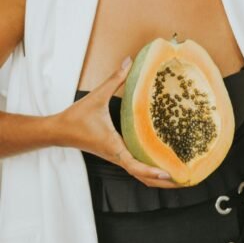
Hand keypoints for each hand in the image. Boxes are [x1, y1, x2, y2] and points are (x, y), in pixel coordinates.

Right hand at [58, 57, 177, 187]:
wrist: (58, 131)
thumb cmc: (76, 117)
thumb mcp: (97, 96)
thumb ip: (114, 79)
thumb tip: (128, 61)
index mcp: (113, 146)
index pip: (134, 165)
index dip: (150, 170)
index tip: (167, 173)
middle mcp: (116, 155)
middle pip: (142, 176)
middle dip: (163, 181)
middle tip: (185, 181)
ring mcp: (116, 157)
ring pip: (139, 174)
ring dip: (157, 179)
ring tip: (179, 179)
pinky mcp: (116, 155)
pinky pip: (135, 167)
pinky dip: (149, 171)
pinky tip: (163, 168)